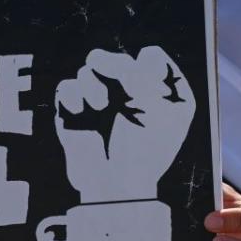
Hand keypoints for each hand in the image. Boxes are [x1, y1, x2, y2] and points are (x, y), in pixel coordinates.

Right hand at [54, 46, 194, 202]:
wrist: (119, 186)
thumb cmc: (150, 153)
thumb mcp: (174, 112)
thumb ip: (167, 76)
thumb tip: (143, 54)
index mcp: (151, 93)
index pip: (148, 57)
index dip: (148, 64)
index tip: (151, 84)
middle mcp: (123, 95)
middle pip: (113, 57)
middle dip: (116, 66)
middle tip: (124, 85)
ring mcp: (95, 104)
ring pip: (88, 69)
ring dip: (94, 85)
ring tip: (101, 107)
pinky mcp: (72, 115)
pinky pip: (67, 88)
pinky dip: (74, 97)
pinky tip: (85, 112)